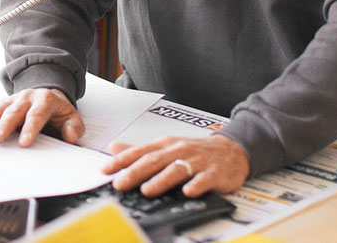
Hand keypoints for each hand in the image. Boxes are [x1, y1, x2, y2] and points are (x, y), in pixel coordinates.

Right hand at [0, 87, 85, 146]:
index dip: (30, 128)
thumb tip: (71, 137)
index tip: (24, 142)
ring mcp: (13, 99)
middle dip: (4, 125)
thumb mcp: (71, 117)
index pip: (36, 115)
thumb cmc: (57, 110)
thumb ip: (73, 127)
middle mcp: (27, 97)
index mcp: (45, 100)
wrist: (48, 94)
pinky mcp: (4, 103)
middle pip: (14, 111)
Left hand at [102, 134, 248, 196]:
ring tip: (147, 190)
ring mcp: (197, 161)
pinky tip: (187, 192)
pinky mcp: (214, 172)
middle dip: (135, 172)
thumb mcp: (166, 147)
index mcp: (166, 145)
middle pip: (154, 160)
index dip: (122, 161)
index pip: (139, 152)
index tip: (106, 170)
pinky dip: (195, 185)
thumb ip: (140, 150)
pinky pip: (204, 179)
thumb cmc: (194, 150)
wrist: (231, 150)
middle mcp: (179, 151)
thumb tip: (114, 147)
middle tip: (120, 183)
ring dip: (161, 180)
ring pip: (176, 169)